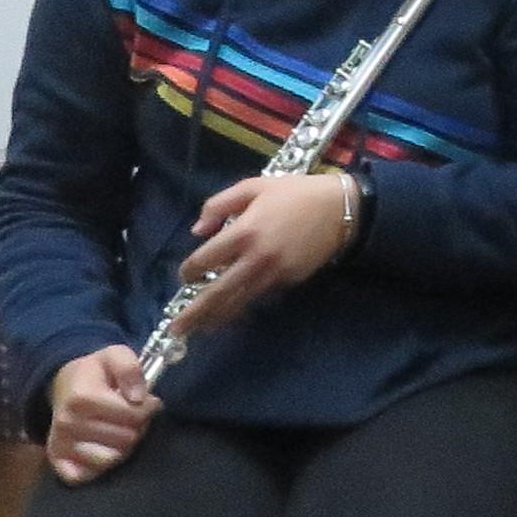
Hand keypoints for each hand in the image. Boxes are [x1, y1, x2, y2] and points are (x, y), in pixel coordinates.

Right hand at [45, 344, 157, 484]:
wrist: (64, 385)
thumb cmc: (95, 373)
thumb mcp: (115, 355)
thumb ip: (130, 367)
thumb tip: (138, 397)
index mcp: (81, 397)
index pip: (134, 416)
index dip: (148, 408)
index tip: (145, 401)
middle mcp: (67, 423)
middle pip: (126, 439)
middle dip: (137, 427)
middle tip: (130, 416)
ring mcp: (61, 444)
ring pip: (112, 459)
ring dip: (122, 447)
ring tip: (118, 429)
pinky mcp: (58, 462)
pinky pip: (88, 475)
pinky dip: (100, 466)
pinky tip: (103, 448)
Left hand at [170, 171, 358, 335]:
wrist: (340, 209)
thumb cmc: (295, 193)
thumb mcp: (253, 186)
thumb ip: (219, 204)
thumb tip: (198, 231)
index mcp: (244, 232)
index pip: (205, 260)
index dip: (189, 271)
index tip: (184, 276)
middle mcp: (255, 258)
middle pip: (218, 293)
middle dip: (195, 313)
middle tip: (176, 329)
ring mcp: (274, 274)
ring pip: (238, 302)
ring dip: (216, 318)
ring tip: (199, 330)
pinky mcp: (288, 281)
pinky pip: (259, 297)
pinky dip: (242, 308)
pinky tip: (230, 314)